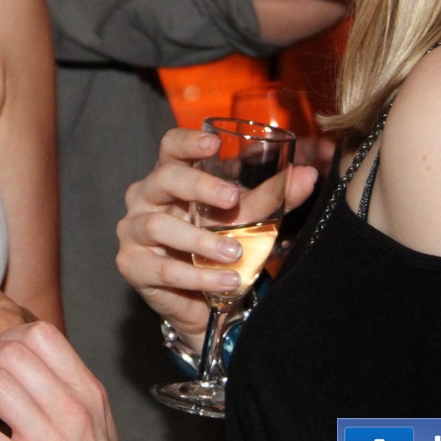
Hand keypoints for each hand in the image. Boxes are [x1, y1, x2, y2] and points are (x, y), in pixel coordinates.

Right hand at [116, 128, 317, 345]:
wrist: (203, 300)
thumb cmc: (218, 244)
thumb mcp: (247, 218)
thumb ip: (274, 197)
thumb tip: (308, 175)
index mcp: (171, 176)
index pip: (170, 146)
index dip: (188, 141)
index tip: (213, 142)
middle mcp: (145, 196)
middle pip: (164, 178)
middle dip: (199, 186)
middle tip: (232, 199)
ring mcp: (133, 230)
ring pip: (159, 225)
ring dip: (200, 240)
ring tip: (235, 253)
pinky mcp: (132, 264)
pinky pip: (162, 269)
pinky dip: (197, 277)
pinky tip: (226, 280)